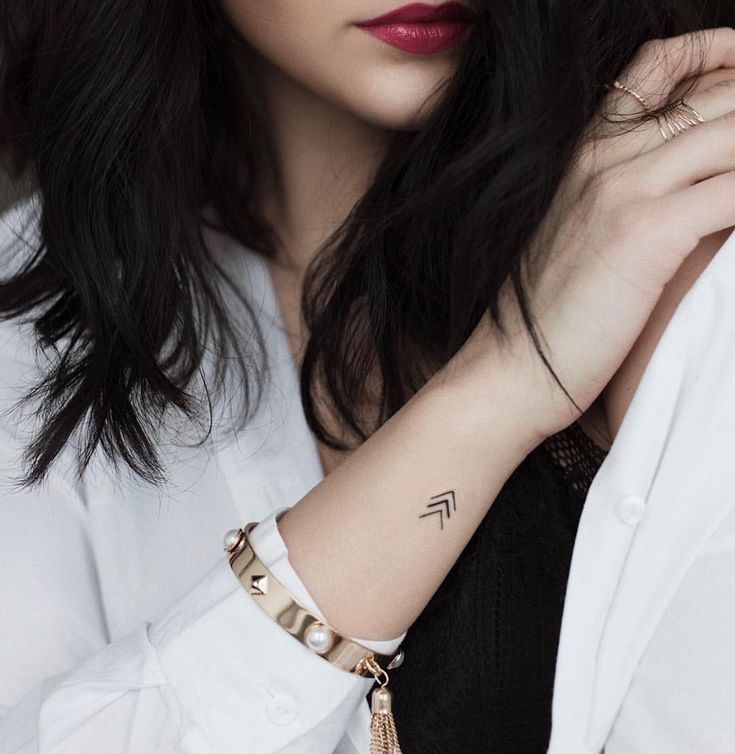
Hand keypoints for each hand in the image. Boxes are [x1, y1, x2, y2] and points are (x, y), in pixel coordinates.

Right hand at [446, 27, 734, 444]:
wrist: (509, 368)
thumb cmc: (547, 316)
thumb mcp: (577, 238)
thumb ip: (623, 198)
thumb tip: (686, 191)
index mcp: (585, 154)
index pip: (657, 66)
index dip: (714, 55)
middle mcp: (603, 158)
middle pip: (715, 94)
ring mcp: (622, 189)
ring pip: (733, 131)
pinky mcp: (645, 232)